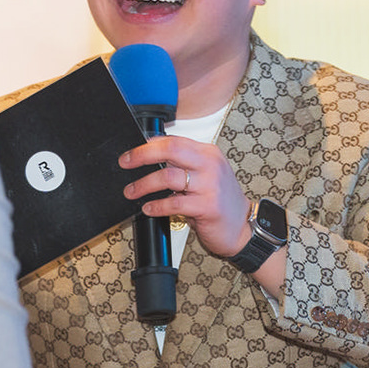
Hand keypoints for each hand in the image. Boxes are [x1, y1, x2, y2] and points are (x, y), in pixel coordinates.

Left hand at [120, 135, 252, 258]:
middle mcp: (210, 165)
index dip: (148, 146)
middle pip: (171, 150)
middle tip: (126, 163)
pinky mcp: (208, 207)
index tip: (131, 154)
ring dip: (144, 184)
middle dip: (142, 155)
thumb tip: (150, 154)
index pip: (174, 140)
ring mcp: (210, 186)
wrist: (242, 226)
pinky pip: (174, 203)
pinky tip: (149, 208)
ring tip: (132, 191)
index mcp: (208, 153)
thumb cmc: (221, 201)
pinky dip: (157, 206)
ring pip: (168, 177)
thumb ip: (183, 164)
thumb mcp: (205, 175)